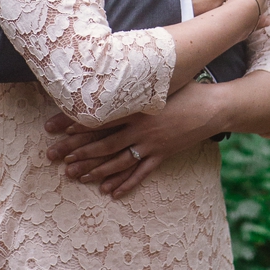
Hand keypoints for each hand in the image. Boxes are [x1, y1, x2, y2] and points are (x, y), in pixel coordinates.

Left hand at [43, 80, 230, 196]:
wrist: (215, 106)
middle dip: (76, 151)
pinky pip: (141, 172)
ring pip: (118, 160)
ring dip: (95, 169)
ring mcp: (152, 143)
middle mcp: (141, 128)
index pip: (100, 118)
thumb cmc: (188, 90)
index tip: (54, 130)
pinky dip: (126, 183)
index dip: (76, 124)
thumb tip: (114, 78)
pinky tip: (110, 192)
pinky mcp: (164, 154)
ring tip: (75, 176)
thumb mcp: (161, 83)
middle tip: (54, 158)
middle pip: (103, 143)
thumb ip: (137, 86)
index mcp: (137, 108)